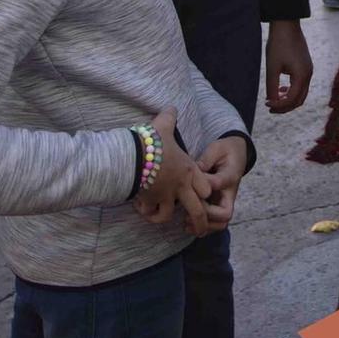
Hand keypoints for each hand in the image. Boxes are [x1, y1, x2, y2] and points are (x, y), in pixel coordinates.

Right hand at [134, 108, 211, 234]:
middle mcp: (181, 186)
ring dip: (163, 216)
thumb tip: (171, 107)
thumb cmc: (151, 140)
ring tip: (157, 216)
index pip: (206, 188)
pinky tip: (141, 208)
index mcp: (188, 170)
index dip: (204, 192)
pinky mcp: (151, 201)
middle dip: (199, 222)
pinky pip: (152, 212)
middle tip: (197, 230)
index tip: (200, 194)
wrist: (133, 156)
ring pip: (171, 215)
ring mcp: (166, 195)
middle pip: (197, 210)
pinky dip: (147, 213)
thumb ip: (169, 118)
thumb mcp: (162, 125)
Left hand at [194, 136, 250, 233]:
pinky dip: (202, 228)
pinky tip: (186, 224)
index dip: (205, 185)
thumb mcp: (217, 149)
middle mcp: (230, 193)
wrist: (236, 154)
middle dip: (206, 214)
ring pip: (221, 223)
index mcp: (230, 176)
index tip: (191, 182)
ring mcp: (225, 202)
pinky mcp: (219, 207)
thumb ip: (206, 159)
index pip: (220, 183)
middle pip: (225, 214)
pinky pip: (215, 224)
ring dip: (204, 225)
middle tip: (189, 208)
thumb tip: (195, 170)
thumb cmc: (224, 151)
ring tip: (186, 221)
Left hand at [265, 20, 312, 112]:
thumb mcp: (272, 67)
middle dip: (285, 106)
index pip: (292, 99)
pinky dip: (292, 90)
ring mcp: (309, 70)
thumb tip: (271, 101)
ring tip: (274, 99)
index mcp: (302, 75)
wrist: (287, 24)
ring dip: (288, 99)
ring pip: (301, 93)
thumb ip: (272, 86)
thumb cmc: (278, 44)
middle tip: (270, 107)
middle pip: (299, 100)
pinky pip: (301, 84)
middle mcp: (308, 74)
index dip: (279, 105)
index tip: (266, 104)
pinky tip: (281, 88)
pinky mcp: (306, 65)